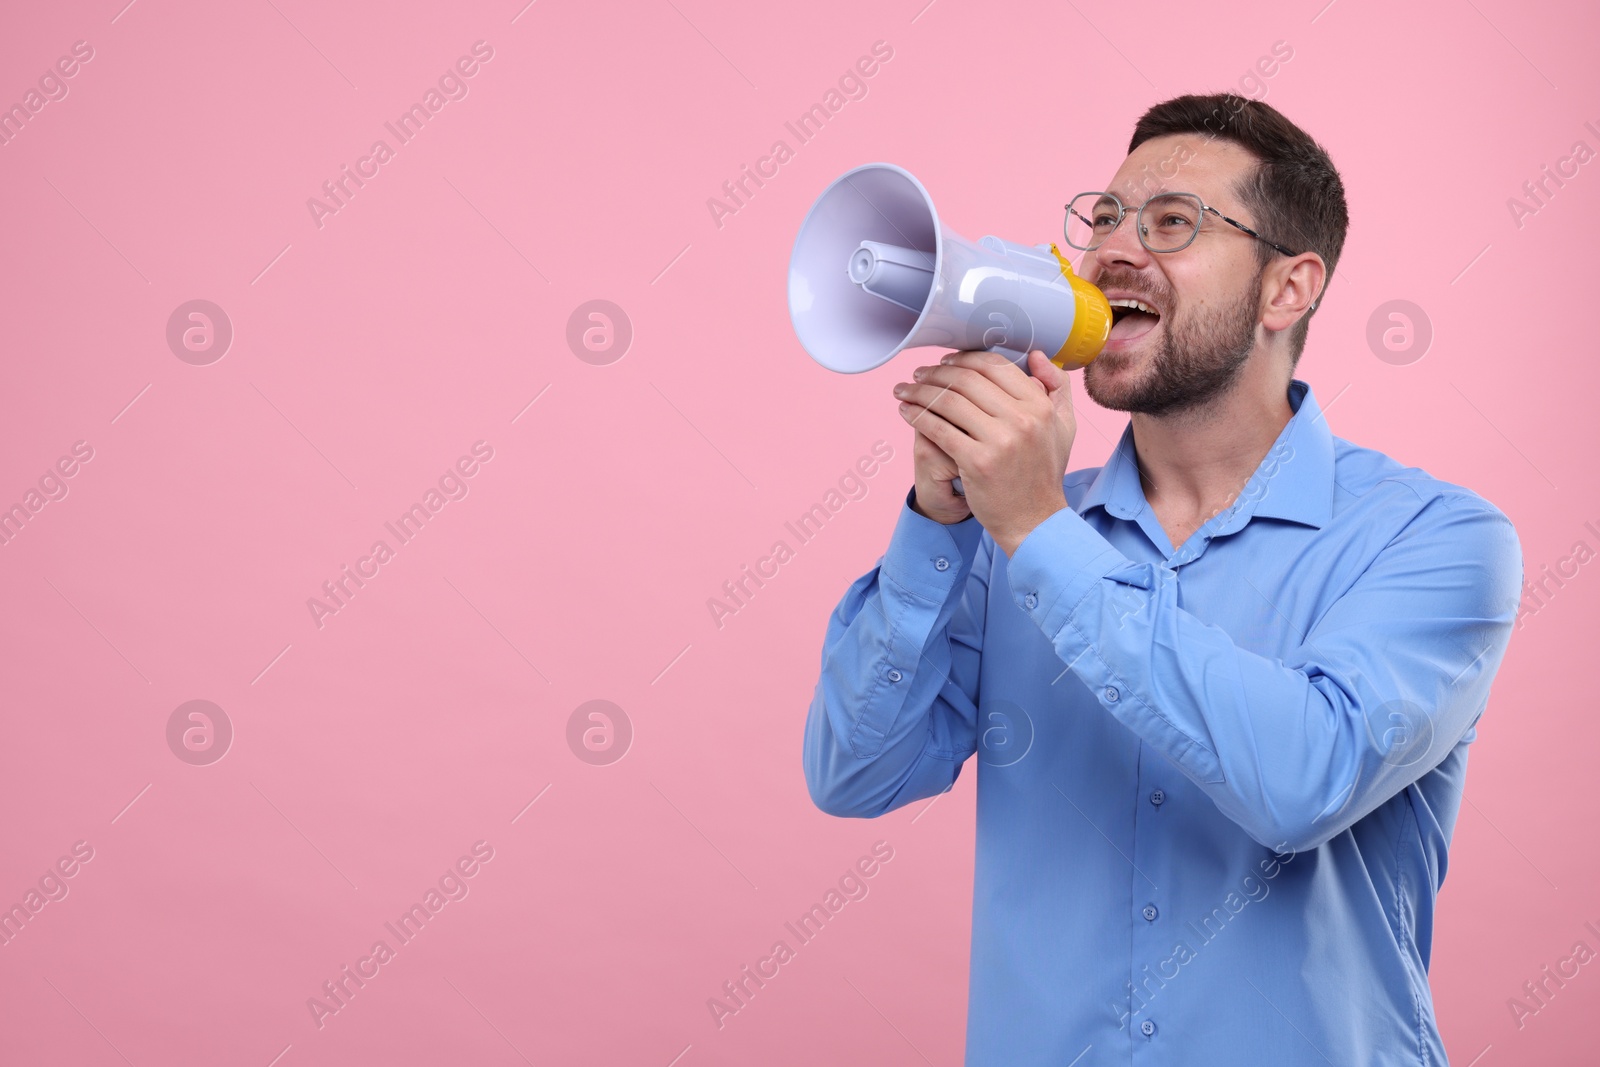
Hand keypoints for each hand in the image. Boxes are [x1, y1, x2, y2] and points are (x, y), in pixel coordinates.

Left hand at [893, 349, 1077, 556]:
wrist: (1035, 521)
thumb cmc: (1044, 473)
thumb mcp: (1063, 427)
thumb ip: (1056, 388)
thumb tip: (1035, 355)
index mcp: (1040, 406)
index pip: (995, 366)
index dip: (965, 359)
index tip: (946, 362)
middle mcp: (1023, 419)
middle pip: (968, 380)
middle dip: (936, 373)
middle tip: (918, 373)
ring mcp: (1000, 440)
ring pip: (949, 402)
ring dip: (920, 391)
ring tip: (905, 390)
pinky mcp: (976, 462)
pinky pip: (939, 428)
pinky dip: (917, 416)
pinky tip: (906, 411)